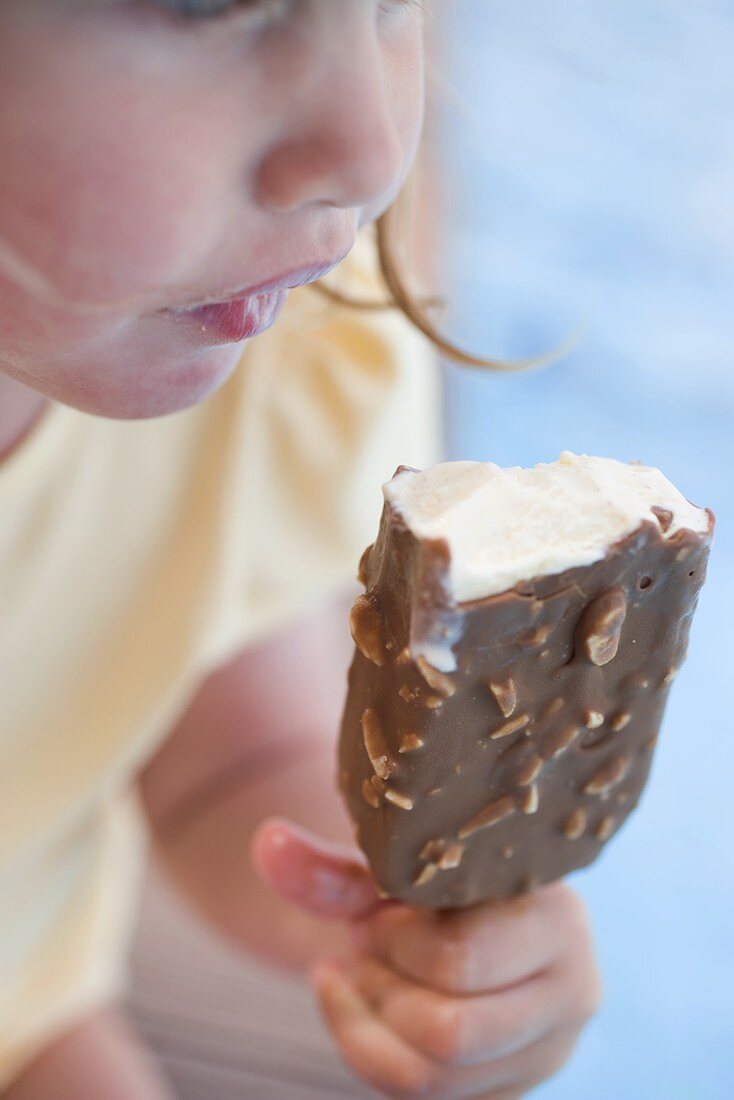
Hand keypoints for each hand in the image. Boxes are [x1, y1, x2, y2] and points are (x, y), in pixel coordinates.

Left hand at [253, 819, 600, 1098]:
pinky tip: (355, 1003)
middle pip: (450, 1031)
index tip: (379, 910)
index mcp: (557, 916)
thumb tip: (267, 843)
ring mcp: (548, 1050)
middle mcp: (573, 990)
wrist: (460, 916)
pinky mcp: (514, 1088)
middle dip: (382, 987)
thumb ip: (330, 867)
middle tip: (363, 945)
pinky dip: (368, 1052)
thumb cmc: (429, 881)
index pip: (461, 958)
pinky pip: (425, 1099)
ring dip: (370, 1022)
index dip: (397, 941)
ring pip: (434, 1077)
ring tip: (355, 971)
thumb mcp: (388, 868)